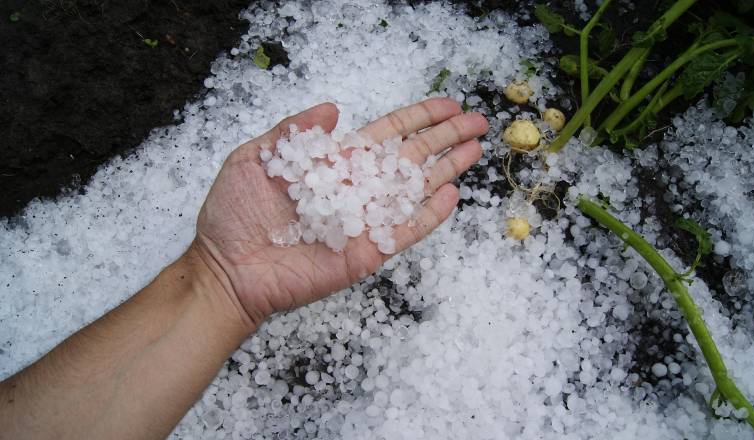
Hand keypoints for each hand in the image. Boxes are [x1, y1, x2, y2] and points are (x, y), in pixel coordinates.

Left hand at [193, 98, 487, 327]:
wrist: (226, 268)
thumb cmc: (234, 215)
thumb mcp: (255, 158)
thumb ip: (294, 131)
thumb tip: (333, 106)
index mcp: (335, 163)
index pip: (387, 135)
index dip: (418, 118)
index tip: (447, 105)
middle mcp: (356, 189)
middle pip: (411, 157)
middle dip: (445, 138)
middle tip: (479, 121)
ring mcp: (365, 221)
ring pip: (415, 190)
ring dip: (447, 169)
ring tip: (476, 150)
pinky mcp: (367, 252)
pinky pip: (404, 231)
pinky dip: (429, 216)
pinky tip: (452, 195)